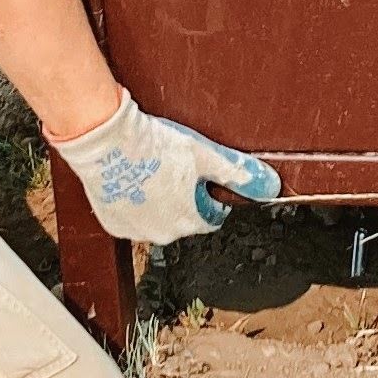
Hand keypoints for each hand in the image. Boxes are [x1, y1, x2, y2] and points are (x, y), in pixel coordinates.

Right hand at [49, 91, 281, 244]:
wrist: (107, 143)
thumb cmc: (155, 147)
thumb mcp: (206, 155)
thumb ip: (238, 173)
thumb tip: (270, 186)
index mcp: (190, 220)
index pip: (213, 213)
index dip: (209, 191)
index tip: (198, 174)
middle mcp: (164, 234)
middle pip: (185, 217)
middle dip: (185, 196)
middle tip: (174, 168)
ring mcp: (136, 231)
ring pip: (158, 218)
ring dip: (159, 200)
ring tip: (152, 172)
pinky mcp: (113, 224)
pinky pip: (133, 216)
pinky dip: (135, 202)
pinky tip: (134, 180)